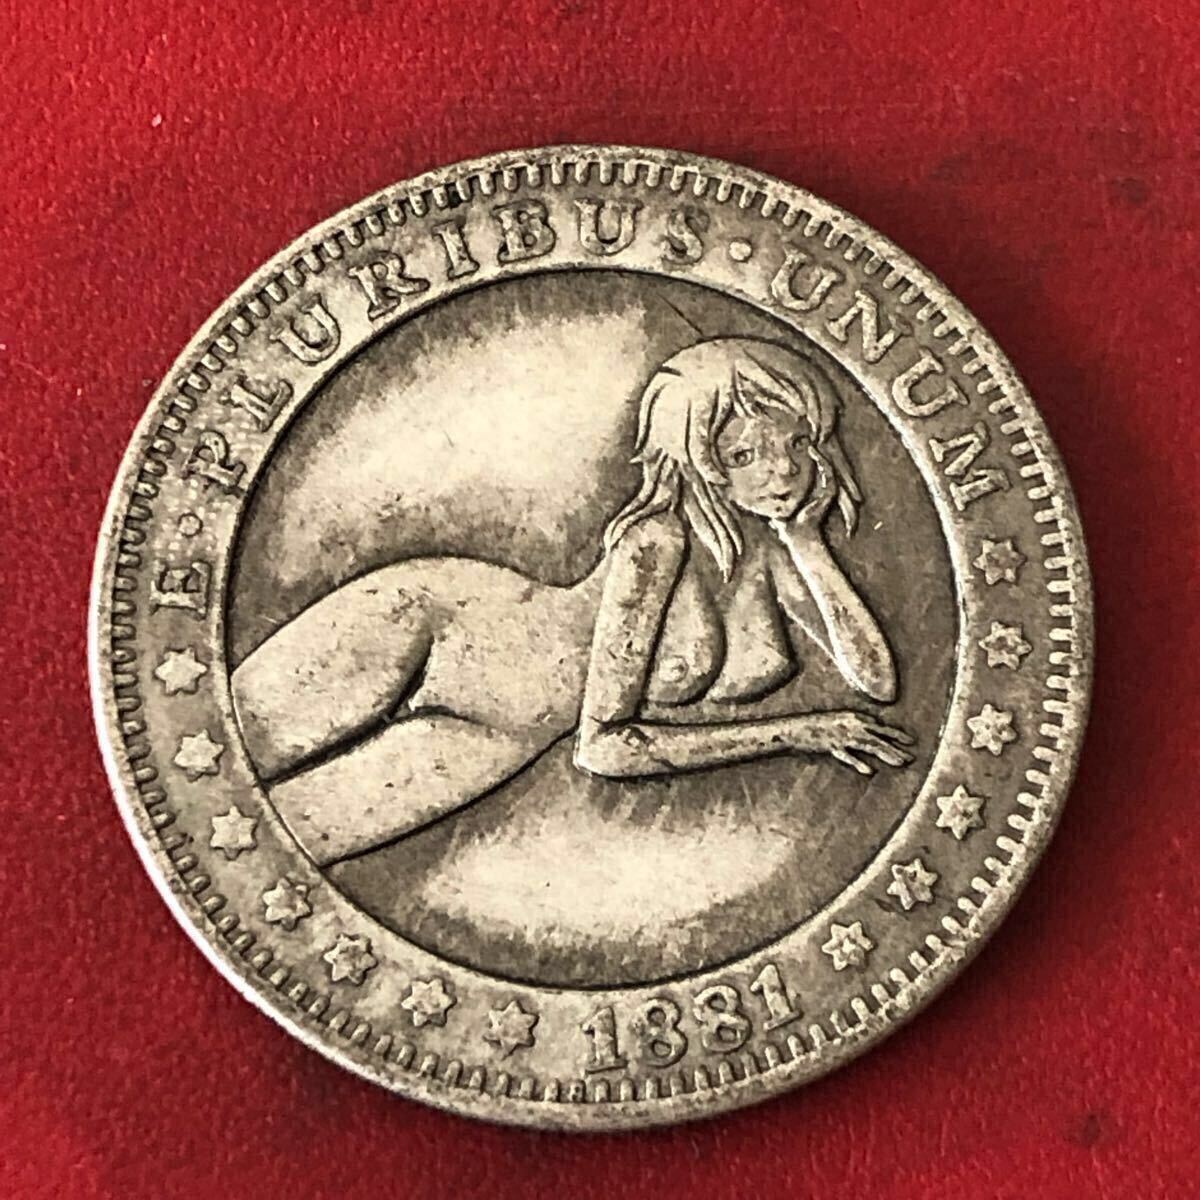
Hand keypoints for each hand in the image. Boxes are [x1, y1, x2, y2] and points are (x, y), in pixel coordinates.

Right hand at [783, 710, 914, 774]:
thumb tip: (869, 730)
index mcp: (853, 717)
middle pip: (879, 736)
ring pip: (869, 745)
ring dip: (886, 754)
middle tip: (911, 756)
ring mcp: (842, 735)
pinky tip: (869, 771)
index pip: (879, 727)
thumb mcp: (837, 722)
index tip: (909, 742)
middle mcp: (851, 725)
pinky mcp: (831, 745)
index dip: (895, 734)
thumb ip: (853, 727)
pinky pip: (847, 755)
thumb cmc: (815, 726)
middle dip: (896, 746)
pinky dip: (858, 763)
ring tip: (900, 763)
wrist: (793, 728)